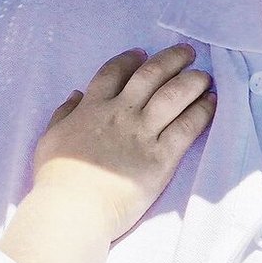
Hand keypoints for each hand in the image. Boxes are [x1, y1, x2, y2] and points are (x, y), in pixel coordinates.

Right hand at [31, 45, 214, 239]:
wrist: (73, 210)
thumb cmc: (56, 179)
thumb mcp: (50, 138)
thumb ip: (64, 114)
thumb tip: (76, 95)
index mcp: (92, 107)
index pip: (114, 72)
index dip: (130, 59)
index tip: (142, 52)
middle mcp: (120, 114)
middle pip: (150, 75)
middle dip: (171, 59)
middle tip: (187, 52)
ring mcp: (142, 134)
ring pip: (173, 95)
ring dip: (191, 81)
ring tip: (204, 76)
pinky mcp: (161, 158)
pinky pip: (186, 127)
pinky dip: (201, 111)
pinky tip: (211, 102)